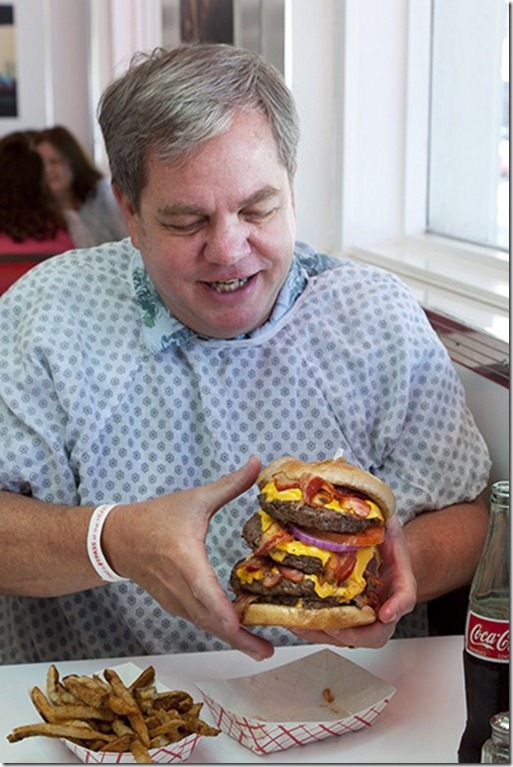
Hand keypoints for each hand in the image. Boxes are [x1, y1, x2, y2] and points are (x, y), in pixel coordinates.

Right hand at [104, 456, 273, 660]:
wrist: (118, 539)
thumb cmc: (157, 518)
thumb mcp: (196, 499)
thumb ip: (230, 484)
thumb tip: (259, 462)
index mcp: (186, 560)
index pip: (205, 592)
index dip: (223, 612)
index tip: (241, 626)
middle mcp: (180, 587)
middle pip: (210, 620)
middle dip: (238, 638)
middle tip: (267, 652)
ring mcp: (175, 600)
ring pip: (205, 625)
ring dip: (231, 638)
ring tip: (260, 649)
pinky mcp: (174, 606)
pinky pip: (199, 621)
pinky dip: (218, 629)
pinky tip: (239, 632)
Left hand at [292, 514, 416, 647]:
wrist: (378, 548)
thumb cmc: (383, 536)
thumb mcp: (386, 521)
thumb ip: (380, 516)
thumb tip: (362, 504)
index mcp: (399, 580)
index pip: (405, 597)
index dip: (397, 607)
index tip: (385, 614)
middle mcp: (384, 604)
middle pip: (378, 632)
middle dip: (356, 634)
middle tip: (335, 629)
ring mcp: (364, 613)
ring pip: (351, 637)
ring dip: (327, 635)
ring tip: (302, 625)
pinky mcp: (345, 615)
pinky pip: (331, 631)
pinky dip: (313, 629)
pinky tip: (293, 620)